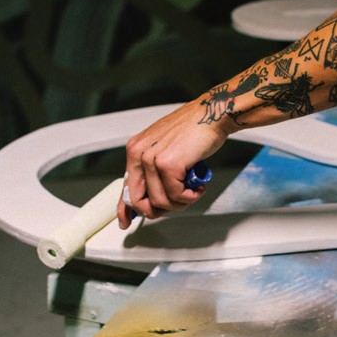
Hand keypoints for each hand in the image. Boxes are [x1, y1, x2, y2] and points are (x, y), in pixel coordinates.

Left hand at [117, 97, 229, 228]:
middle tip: (176, 205)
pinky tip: (198, 186)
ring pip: (160, 201)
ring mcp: (152, 159)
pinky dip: (190, 196)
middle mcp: (139, 153)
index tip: (125, 222)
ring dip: (180, 202)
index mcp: (135, 149)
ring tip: (193, 190)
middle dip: (157, 211)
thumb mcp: (164, 148)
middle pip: (138, 200)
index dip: (125, 209)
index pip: (125, 187)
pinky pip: (176, 195)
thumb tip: (150, 197)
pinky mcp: (168, 165)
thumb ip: (153, 170)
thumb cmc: (192, 131)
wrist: (211, 114)